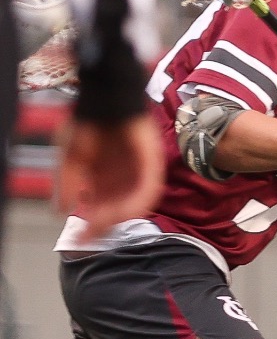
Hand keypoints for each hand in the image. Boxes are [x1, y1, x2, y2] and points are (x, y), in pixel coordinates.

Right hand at [56, 113, 163, 240]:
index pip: (101, 207)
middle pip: (117, 209)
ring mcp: (140, 171)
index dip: (91, 224)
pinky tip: (120, 212)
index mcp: (105, 177)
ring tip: (100, 228)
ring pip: (133, 203)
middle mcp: (123, 177)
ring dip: (117, 218)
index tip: (79, 239)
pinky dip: (135, 202)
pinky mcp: (152, 164)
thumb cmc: (87, 123)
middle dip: (102, 226)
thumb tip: (62, 210)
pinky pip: (148, 189)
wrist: (105, 98)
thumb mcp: (70, 157)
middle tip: (88, 240)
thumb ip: (68, 183)